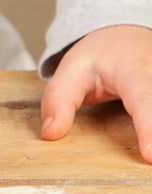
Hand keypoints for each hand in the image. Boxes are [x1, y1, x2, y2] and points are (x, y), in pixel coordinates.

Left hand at [40, 24, 151, 162]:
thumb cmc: (101, 54)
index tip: (150, 156)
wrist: (125, 34)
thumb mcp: (72, 68)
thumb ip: (59, 100)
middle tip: (150, 159)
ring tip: (147, 154)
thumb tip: (50, 134)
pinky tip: (148, 146)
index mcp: (134, 72)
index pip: (143, 101)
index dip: (148, 129)